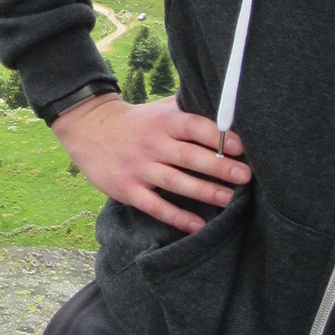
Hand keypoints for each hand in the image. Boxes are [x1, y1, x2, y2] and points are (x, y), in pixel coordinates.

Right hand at [50, 93, 250, 233]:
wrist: (89, 129)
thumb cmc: (138, 122)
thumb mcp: (160, 108)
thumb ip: (189, 109)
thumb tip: (227, 109)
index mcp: (163, 121)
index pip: (194, 126)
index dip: (217, 136)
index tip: (241, 147)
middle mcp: (152, 144)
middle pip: (189, 156)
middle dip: (219, 167)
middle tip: (245, 177)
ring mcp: (139, 168)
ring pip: (175, 182)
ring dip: (204, 192)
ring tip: (229, 200)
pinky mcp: (127, 189)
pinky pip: (155, 206)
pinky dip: (177, 217)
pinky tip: (198, 226)